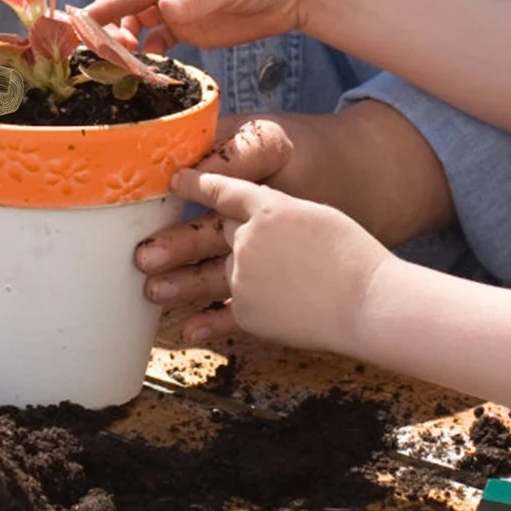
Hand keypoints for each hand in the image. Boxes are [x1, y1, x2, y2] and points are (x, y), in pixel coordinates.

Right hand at [86, 0, 332, 52]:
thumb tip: (163, 9)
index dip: (108, 4)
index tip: (85, 21)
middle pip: (128, 4)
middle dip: (110, 24)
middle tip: (104, 48)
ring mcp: (179, 9)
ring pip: (138, 26)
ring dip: (125, 43)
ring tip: (123, 61)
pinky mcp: (191, 30)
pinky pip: (159, 43)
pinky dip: (148, 55)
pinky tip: (147, 67)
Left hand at [138, 103, 455, 339]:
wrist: (367, 301)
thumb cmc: (353, 254)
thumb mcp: (318, 215)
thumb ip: (283, 214)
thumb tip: (260, 217)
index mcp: (270, 206)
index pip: (225, 190)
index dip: (198, 184)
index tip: (175, 181)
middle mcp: (250, 239)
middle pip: (209, 235)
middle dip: (175, 241)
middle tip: (143, 250)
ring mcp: (246, 278)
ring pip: (210, 276)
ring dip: (179, 284)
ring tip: (151, 290)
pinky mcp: (250, 314)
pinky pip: (225, 315)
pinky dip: (208, 322)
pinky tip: (189, 329)